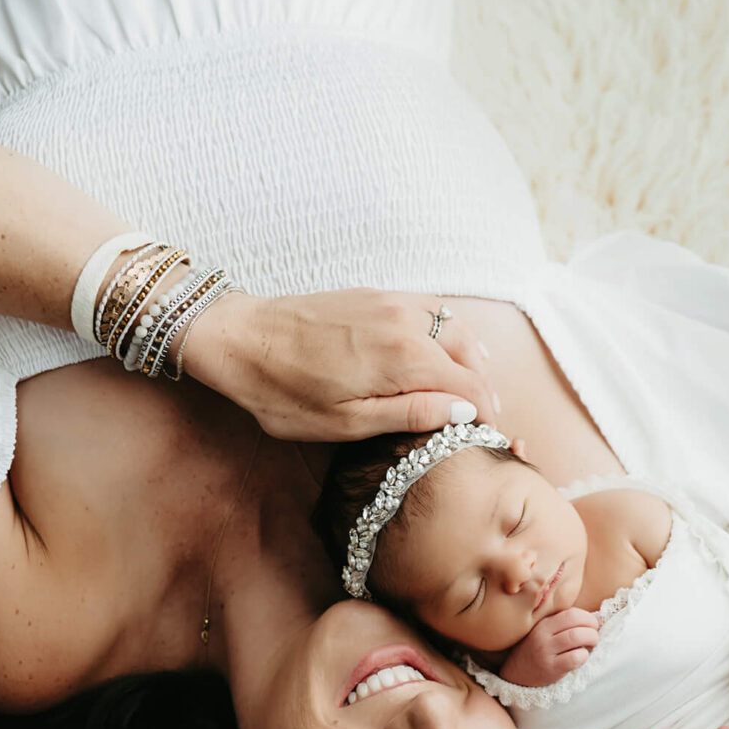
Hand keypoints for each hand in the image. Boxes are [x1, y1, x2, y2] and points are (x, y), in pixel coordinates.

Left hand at [178, 288, 498, 441]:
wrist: (242, 339)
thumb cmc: (285, 390)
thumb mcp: (348, 421)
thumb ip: (412, 414)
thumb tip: (462, 412)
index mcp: (405, 357)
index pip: (470, 386)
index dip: (485, 413)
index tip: (487, 434)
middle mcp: (407, 321)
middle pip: (470, 354)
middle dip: (482, 385)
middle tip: (482, 417)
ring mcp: (393, 302)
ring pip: (455, 327)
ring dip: (469, 357)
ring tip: (468, 388)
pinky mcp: (378, 294)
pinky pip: (431, 310)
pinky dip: (447, 333)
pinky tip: (441, 353)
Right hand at [499, 609, 599, 686]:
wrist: (516, 673)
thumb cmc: (536, 651)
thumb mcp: (542, 632)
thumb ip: (560, 624)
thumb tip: (591, 620)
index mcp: (543, 623)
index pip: (571, 613)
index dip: (587, 617)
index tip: (592, 625)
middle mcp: (543, 635)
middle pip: (576, 622)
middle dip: (592, 627)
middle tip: (594, 635)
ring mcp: (546, 651)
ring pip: (576, 637)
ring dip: (591, 639)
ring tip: (591, 645)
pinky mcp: (551, 668)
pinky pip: (574, 658)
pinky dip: (584, 656)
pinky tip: (581, 657)